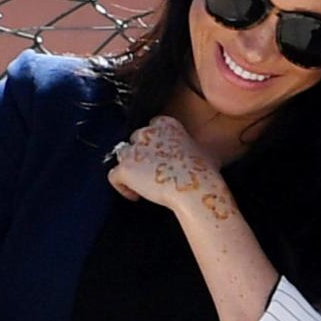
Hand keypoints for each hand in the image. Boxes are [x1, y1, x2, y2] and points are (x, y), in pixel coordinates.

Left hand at [106, 116, 232, 217]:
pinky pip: (114, 176)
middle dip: (141, 154)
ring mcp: (134, 149)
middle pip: (135, 140)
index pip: (152, 127)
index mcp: (166, 124)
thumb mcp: (206, 150)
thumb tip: (205, 154)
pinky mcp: (125, 168)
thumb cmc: (205, 171)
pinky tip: (135, 196)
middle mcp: (148, 132)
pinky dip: (122, 187)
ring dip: (130, 168)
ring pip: (123, 155)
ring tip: (141, 185)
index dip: (154, 143)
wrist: (195, 187)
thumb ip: (197, 146)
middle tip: (151, 173)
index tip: (160, 158)